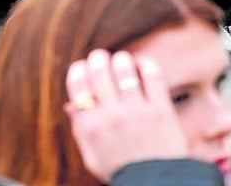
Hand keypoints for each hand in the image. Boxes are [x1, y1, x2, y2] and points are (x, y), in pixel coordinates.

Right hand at [66, 50, 188, 180]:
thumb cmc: (121, 169)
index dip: (78, 69)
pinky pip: (151, 74)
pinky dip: (145, 63)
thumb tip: (71, 103)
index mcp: (91, 127)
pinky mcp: (160, 109)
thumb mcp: (93, 155)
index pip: (77, 84)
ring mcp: (136, 112)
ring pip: (124, 68)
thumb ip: (80, 129)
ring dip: (121, 59)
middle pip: (99, 70)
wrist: (154, 182)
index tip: (83, 66)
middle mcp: (111, 117)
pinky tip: (142, 65)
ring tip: (122, 62)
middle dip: (98, 58)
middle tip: (102, 58)